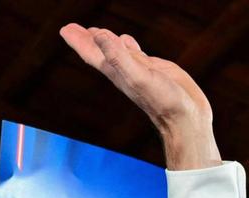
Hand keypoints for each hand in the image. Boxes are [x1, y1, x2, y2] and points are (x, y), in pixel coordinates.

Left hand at [60, 23, 220, 169]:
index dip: (78, 41)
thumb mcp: (138, 76)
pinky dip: (127, 45)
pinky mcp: (153, 69)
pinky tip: (125, 39)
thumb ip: (118, 57)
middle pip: (98, 51)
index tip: (65, 29)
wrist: (184, 118)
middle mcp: (123, 71)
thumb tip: (98, 36)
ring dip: (105, 40)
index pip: (91, 54)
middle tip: (70, 27)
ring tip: (95, 30)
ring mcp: (138, 70)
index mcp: (116, 73)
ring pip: (116, 50)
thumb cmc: (162, 101)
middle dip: (84, 39)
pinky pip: (135, 53)